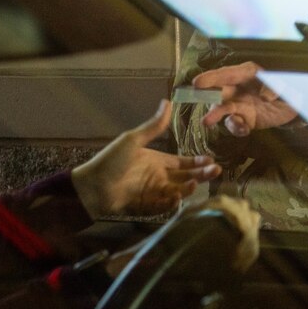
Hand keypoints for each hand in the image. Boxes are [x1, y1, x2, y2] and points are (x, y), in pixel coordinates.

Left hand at [71, 100, 220, 218]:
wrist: (92, 186)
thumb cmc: (112, 161)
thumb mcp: (133, 140)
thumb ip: (154, 126)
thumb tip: (168, 101)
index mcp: (157, 161)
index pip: (183, 162)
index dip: (197, 162)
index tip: (211, 160)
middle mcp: (158, 177)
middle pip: (185, 177)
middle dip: (201, 175)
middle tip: (215, 172)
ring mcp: (153, 193)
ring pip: (178, 191)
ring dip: (188, 188)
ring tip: (193, 184)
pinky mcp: (146, 207)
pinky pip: (163, 206)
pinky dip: (171, 203)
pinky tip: (176, 197)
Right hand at [195, 61, 297, 136]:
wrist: (296, 107)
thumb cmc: (290, 88)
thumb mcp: (287, 84)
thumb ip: (276, 87)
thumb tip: (265, 96)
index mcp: (247, 73)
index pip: (228, 73)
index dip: (212, 77)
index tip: (197, 82)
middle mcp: (239, 88)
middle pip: (218, 89)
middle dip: (205, 93)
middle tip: (194, 96)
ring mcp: (240, 104)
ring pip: (222, 109)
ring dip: (215, 114)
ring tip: (207, 121)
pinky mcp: (245, 119)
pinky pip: (235, 124)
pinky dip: (236, 128)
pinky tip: (244, 130)